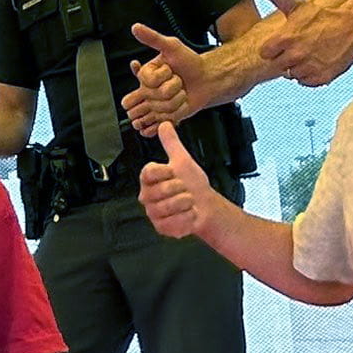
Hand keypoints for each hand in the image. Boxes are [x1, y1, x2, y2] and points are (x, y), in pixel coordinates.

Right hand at [123, 24, 205, 128]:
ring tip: (180, 94)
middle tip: (176, 83)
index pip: (146, 82)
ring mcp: (155, 106)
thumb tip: (136, 28)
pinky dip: (176, 114)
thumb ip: (152, 38)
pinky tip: (179, 106)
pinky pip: (164, 121)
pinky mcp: (164, 117)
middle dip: (168, 91)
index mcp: (146, 76)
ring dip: (176, 102)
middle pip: (150, 100)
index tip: (169, 70)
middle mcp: (148, 91)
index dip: (162, 77)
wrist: (207, 79)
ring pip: (159, 111)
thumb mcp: (172, 46)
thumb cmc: (190, 62)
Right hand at [139, 124, 216, 239]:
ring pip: (168, 206)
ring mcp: (153, 213)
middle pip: (161, 190)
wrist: (204, 205)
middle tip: (186, 189)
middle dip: (181, 189)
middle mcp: (147, 197)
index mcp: (149, 179)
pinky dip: (188, 217)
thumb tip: (164, 124)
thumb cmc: (192, 184)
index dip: (165, 172)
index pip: (148, 172)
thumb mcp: (182, 160)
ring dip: (186, 203)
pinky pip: (175, 222)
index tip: (174, 172)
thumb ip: (171, 143)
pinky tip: (190, 214)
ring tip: (189, 202)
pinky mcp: (161, 228)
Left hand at [255, 0, 351, 89]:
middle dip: (287, 57)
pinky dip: (310, 75)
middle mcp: (295, 55)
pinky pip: (306, 82)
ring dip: (298, 67)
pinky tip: (318, 61)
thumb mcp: (295, 5)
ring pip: (293, 75)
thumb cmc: (322, 15)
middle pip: (279, 65)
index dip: (273, 48)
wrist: (352, 26)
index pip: (265, 53)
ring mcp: (308, 67)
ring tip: (311, 53)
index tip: (283, 43)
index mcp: (285, 38)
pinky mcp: (320, 78)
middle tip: (301, 47)